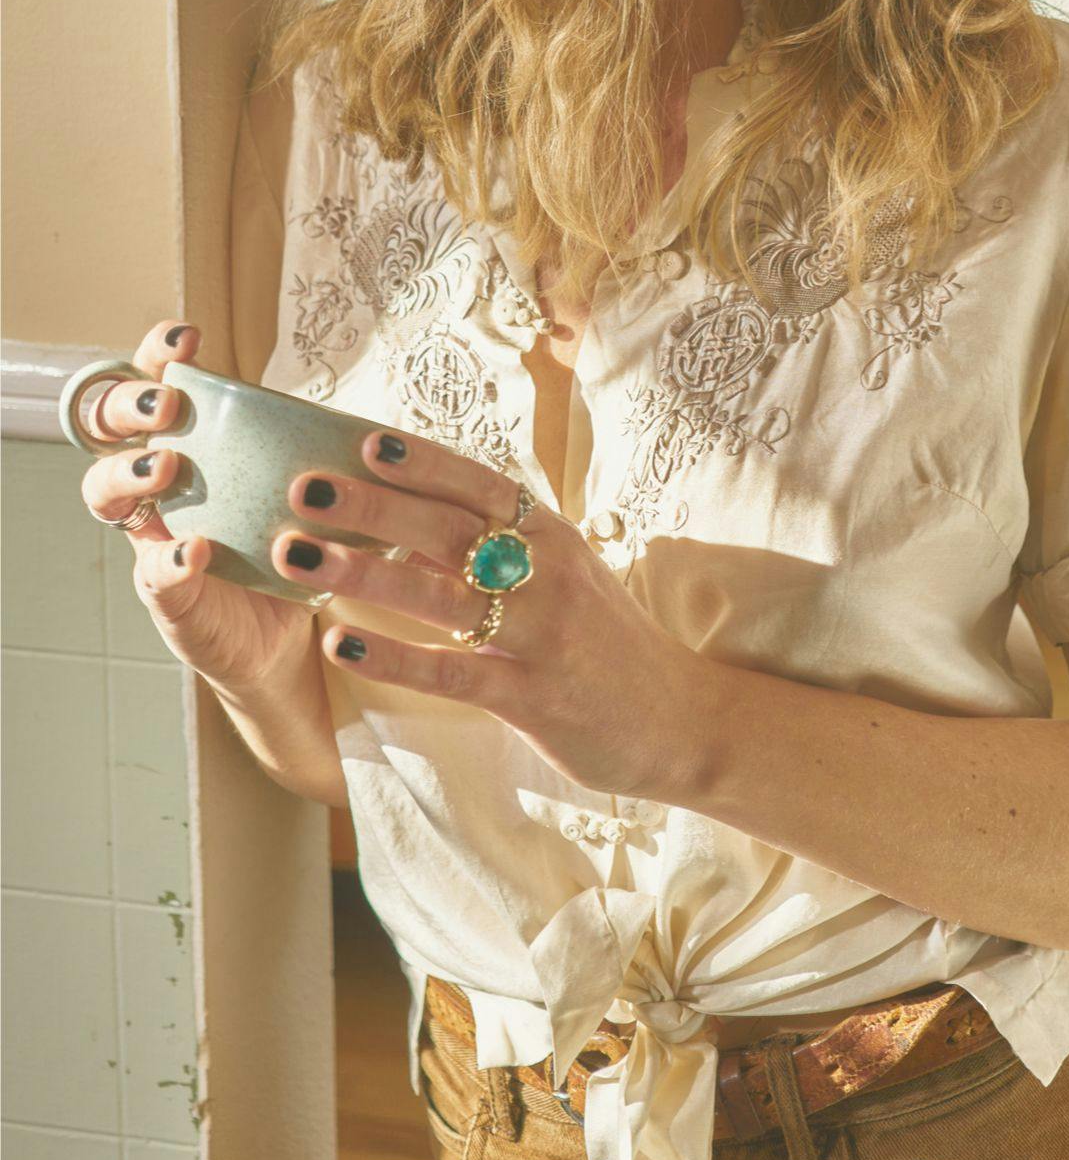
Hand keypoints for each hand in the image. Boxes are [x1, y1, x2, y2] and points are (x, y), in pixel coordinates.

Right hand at [78, 320, 318, 694]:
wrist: (289, 635)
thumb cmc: (296, 546)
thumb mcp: (309, 491)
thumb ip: (321, 455)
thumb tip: (384, 430)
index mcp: (192, 445)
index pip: (154, 383)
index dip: (156, 355)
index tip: (186, 339)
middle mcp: (158, 484)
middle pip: (108, 427)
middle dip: (130, 405)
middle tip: (168, 405)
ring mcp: (153, 536)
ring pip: (106, 492)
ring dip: (132, 471)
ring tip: (168, 465)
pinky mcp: (166, 594)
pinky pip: (154, 572)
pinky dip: (171, 559)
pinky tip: (195, 550)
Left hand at [277, 426, 711, 798]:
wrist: (679, 719)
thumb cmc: (606, 642)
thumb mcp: (563, 577)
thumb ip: (496, 548)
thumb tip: (411, 521)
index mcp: (554, 536)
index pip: (481, 485)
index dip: (423, 462)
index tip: (363, 440)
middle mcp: (548, 575)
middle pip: (449, 528)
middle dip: (371, 505)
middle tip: (302, 489)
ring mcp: (541, 635)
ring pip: (442, 594)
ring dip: (364, 571)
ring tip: (298, 555)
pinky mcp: (531, 697)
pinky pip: (451, 672)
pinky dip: (393, 656)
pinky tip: (340, 642)